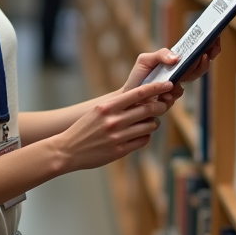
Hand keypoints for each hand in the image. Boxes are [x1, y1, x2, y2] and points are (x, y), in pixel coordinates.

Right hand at [58, 82, 172, 171]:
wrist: (68, 150)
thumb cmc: (83, 128)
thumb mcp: (97, 111)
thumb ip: (116, 105)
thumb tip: (140, 100)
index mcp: (107, 107)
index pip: (138, 93)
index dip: (156, 87)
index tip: (167, 84)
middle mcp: (113, 121)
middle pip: (147, 110)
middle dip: (160, 107)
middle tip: (163, 105)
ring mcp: (117, 137)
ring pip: (148, 126)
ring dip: (153, 123)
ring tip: (151, 122)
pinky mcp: (120, 151)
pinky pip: (142, 141)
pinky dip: (146, 136)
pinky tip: (142, 134)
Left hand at [122, 40, 221, 110]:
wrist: (129, 96)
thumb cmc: (138, 76)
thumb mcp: (145, 59)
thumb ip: (161, 55)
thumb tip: (177, 58)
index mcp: (176, 63)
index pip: (195, 54)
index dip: (207, 46)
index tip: (214, 37)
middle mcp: (180, 74)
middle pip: (201, 64)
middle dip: (209, 54)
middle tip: (207, 50)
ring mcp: (177, 87)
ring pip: (193, 76)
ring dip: (196, 68)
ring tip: (195, 60)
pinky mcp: (171, 100)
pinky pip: (177, 92)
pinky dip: (173, 89)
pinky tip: (167, 88)